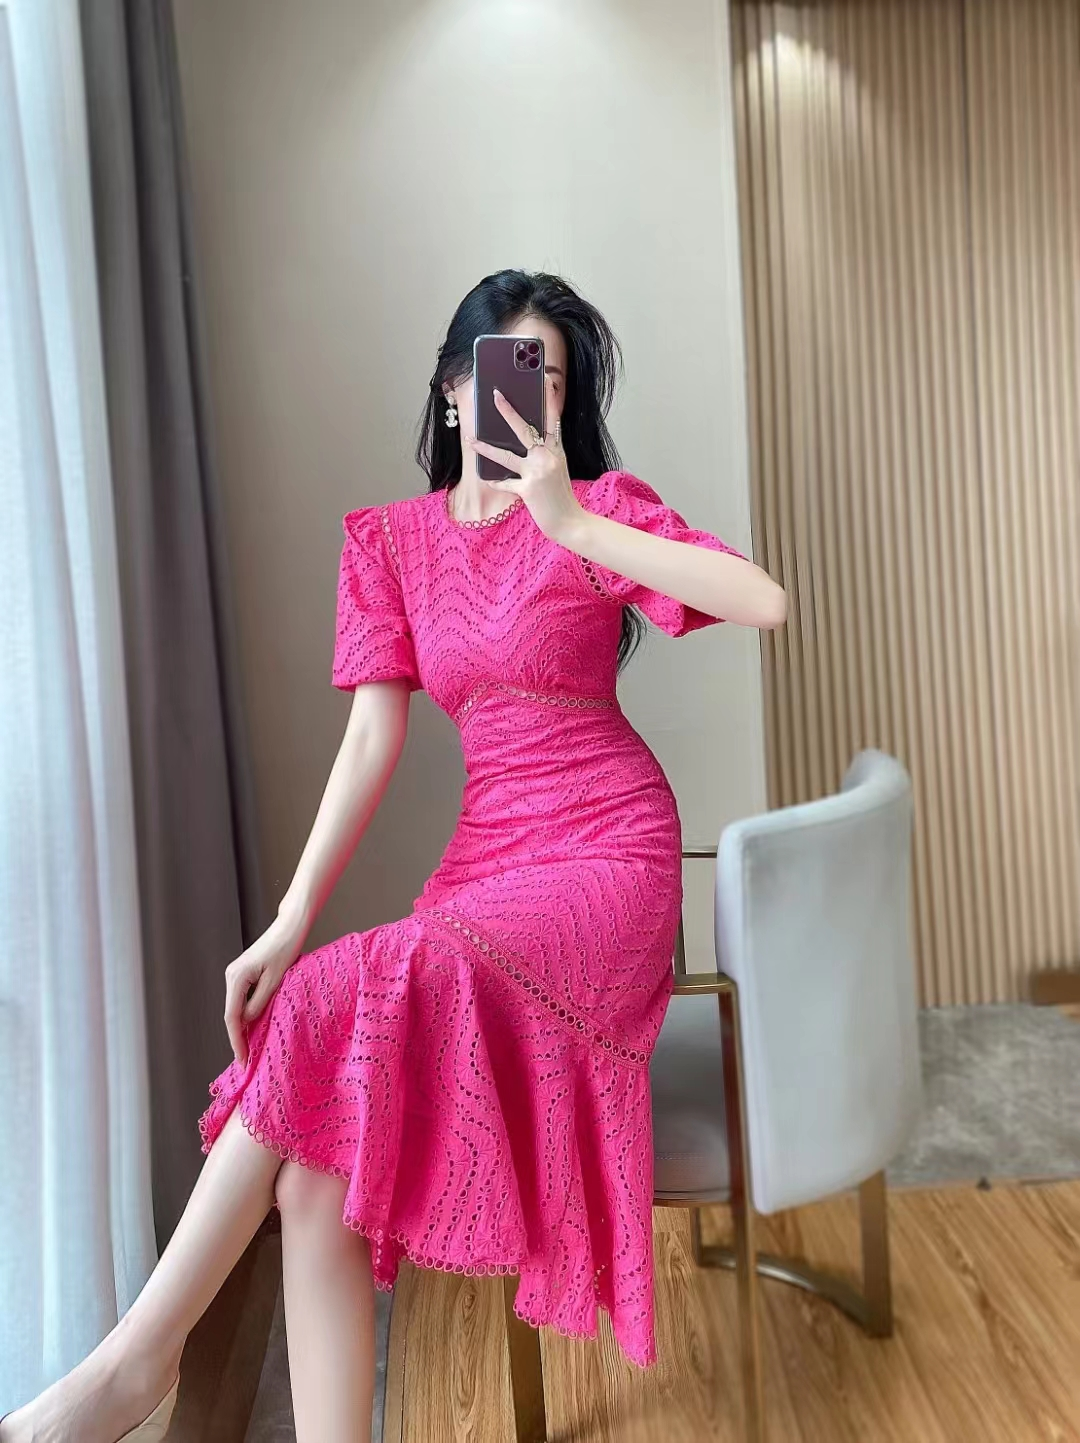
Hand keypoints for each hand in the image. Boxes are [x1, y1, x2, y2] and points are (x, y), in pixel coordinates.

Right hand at [223, 913, 307, 1064]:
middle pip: (231, 1014)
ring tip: (250, 1050)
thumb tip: (248, 1022)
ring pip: (236, 1007)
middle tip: (246, 1062)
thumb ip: (259, 1003)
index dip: (237, 1042)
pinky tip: (254, 1028)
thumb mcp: (275, 981)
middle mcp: (231, 976)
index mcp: (236, 977)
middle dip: (238, 1038)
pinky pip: (241, 999)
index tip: (243, 1061)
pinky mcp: (243, 973)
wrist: (289, 926)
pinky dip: (246, 1015)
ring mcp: (235, 974)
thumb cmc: (286, 949)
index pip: (232, 1017)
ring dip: (242, 1028)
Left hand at [467, 372, 583, 542]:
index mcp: (557, 450)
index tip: (544, 378)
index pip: (552, 419)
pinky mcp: (528, 490)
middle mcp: (548, 458)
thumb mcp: (558, 469)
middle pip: (524, 429)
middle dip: (507, 411)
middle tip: (495, 395)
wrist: (570, 523)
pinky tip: (488, 479)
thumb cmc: (561, 497)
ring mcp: (538, 473)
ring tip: (471, 439)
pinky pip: (505, 482)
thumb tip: (523, 442)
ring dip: (486, 447)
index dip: (548, 398)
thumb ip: (544, 454)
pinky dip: (497, 482)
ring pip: (506, 456)